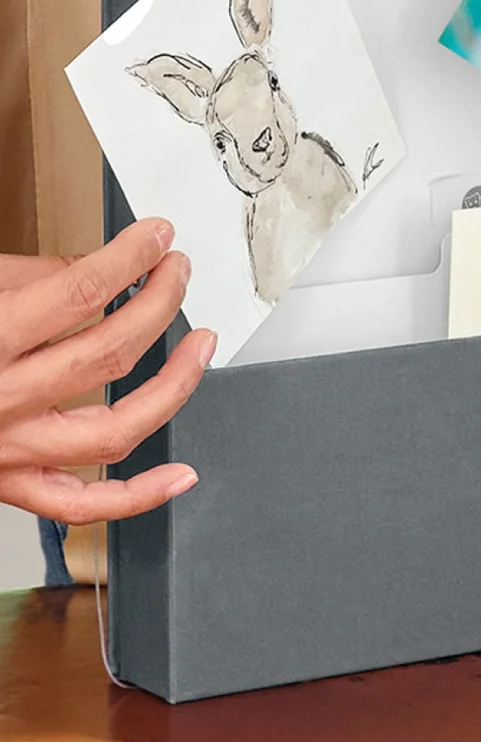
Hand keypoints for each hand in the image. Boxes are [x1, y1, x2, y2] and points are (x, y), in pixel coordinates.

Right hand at [0, 217, 212, 521]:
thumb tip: (99, 267)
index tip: (157, 236)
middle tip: (178, 272)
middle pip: (108, 352)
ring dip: (174, 385)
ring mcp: (5, 451)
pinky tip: (180, 474)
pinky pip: (82, 505)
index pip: (81, 291)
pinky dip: (139, 495)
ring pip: (114, 430)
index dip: (132, 256)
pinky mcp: (7, 485)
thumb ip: (33, 278)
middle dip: (161, 302)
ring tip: (200, 344)